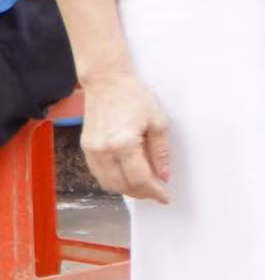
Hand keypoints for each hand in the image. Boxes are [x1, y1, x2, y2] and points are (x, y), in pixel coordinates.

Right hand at [74, 71, 171, 201]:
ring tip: (143, 187)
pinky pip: (98, 173)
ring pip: (107, 183)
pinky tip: (126, 176)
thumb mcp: (158, 122)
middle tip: (155, 193)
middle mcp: (104, 150)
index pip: (140, 179)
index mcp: (124, 143)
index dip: (154, 192)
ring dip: (126, 189)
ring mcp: (91, 150)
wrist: (107, 81)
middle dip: (141, 194)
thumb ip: (161, 152)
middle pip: (122, 185)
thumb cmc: (134, 96)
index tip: (164, 197)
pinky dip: (112, 180)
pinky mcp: (85, 147)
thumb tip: (163, 175)